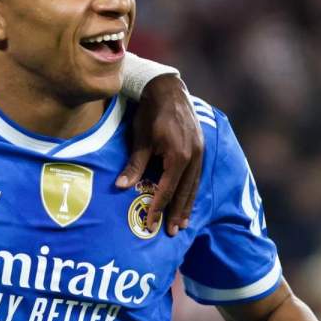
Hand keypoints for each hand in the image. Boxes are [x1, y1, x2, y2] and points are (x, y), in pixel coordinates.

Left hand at [116, 74, 202, 236]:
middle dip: (177, 213)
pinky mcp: (200, 147)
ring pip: (193, 185)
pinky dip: (191, 189)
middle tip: (172, 232)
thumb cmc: (149, 114)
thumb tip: (121, 188)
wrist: (167, 89)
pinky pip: (197, 175)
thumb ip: (134, 165)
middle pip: (185, 192)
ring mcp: (199, 151)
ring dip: (187, 204)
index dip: (158, 209)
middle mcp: (193, 157)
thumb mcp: (140, 140)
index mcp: (179, 157)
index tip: (151, 225)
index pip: (167, 190)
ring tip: (182, 222)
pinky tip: (188, 198)